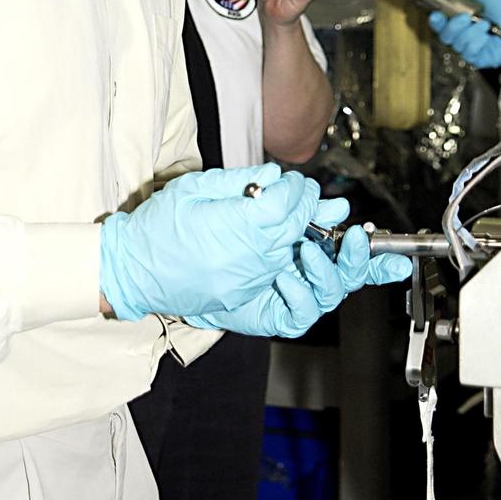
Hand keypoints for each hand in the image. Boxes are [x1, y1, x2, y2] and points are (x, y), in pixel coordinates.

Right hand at [99, 163, 319, 320]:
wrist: (131, 270)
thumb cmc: (155, 225)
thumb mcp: (192, 188)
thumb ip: (236, 180)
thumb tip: (272, 175)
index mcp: (234, 225)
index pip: (284, 204)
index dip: (296, 188)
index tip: (294, 179)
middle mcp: (246, 256)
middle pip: (294, 228)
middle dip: (304, 206)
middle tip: (303, 191)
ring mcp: (244, 280)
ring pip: (287, 252)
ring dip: (294, 230)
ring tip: (290, 212)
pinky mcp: (239, 295)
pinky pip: (271, 272)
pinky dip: (277, 253)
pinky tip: (269, 238)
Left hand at [185, 198, 411, 336]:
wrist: (140, 263)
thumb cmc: (174, 226)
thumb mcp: (215, 191)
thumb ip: (258, 189)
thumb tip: (298, 185)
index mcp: (280, 231)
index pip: (327, 229)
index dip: (348, 228)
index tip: (355, 219)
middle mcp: (287, 261)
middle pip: (342, 267)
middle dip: (360, 257)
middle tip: (355, 240)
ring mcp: (278, 290)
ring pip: (327, 292)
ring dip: (328, 272)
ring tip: (308, 254)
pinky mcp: (265, 313)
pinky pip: (298, 314)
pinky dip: (300, 296)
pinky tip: (285, 278)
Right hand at [427, 0, 500, 68]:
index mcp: (465, 17)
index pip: (442, 22)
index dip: (436, 20)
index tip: (437, 14)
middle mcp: (467, 33)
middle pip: (445, 36)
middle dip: (453, 26)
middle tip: (466, 17)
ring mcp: (474, 47)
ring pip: (457, 44)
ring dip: (470, 33)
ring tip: (486, 24)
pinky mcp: (482, 58)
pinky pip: (469, 54)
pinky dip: (477, 43)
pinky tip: (487, 36)